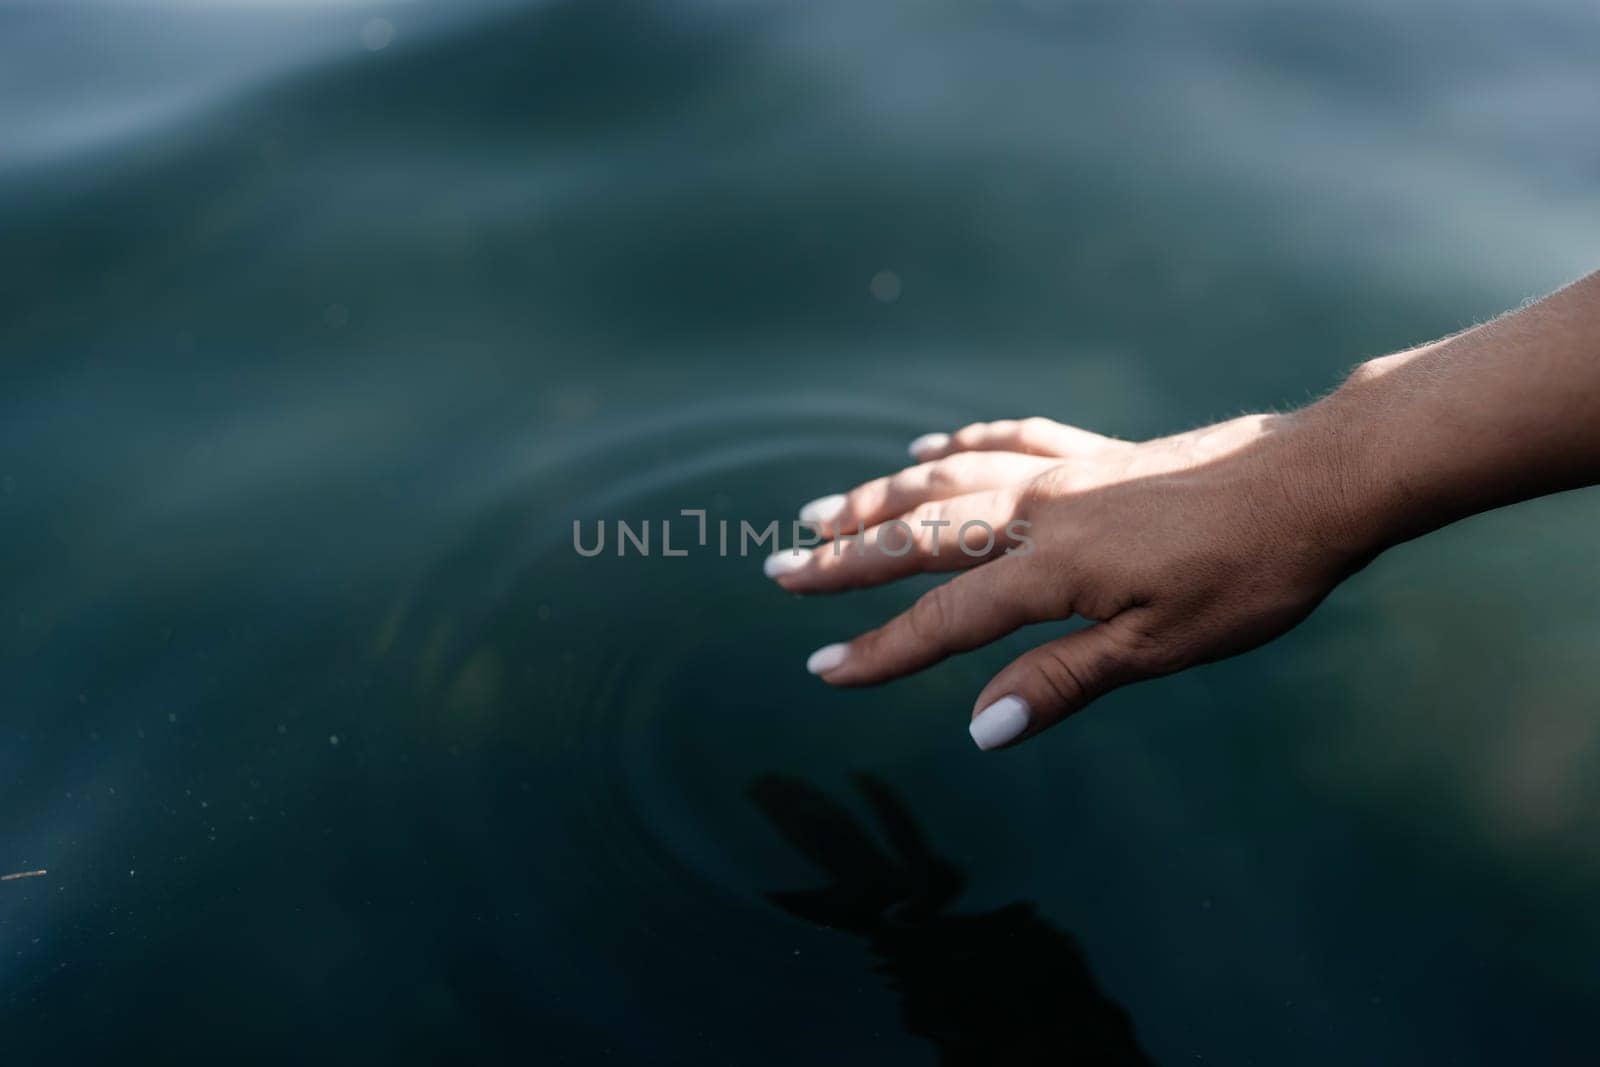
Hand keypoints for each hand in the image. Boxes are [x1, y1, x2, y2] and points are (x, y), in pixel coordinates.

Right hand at [767, 413, 1366, 749]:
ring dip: (879, 497)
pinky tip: (929, 447)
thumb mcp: (1161, 648)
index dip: (879, 650)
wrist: (1316, 480)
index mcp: (1053, 569)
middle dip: (845, 557)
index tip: (821, 668)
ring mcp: (1067, 472)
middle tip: (779, 568)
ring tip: (823, 509)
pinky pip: (1009, 438)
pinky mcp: (1098, 451)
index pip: (944, 619)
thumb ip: (1063, 681)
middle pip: (921, 534)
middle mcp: (1042, 512)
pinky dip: (959, 444)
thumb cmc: (1250, 575)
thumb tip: (980, 728)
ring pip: (949, 478)